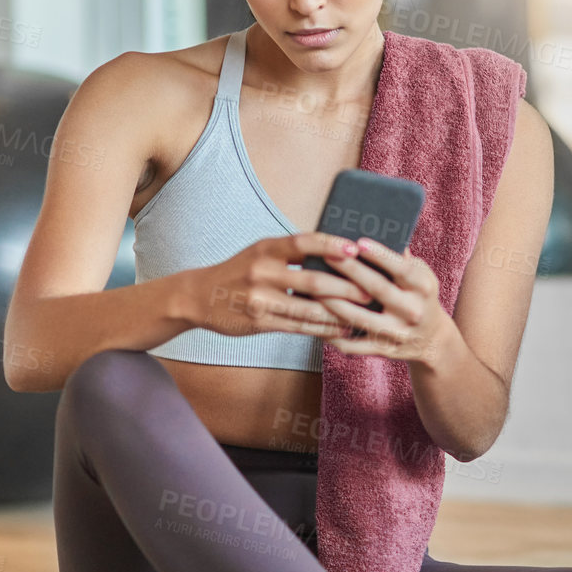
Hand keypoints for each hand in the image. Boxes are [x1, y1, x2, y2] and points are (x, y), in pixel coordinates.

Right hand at [189, 232, 372, 337]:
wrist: (199, 296)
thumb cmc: (238, 272)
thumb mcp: (260, 252)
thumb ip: (292, 253)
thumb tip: (336, 252)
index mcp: (266, 248)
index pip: (304, 241)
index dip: (331, 244)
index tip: (356, 247)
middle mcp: (263, 271)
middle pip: (313, 279)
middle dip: (347, 286)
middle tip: (372, 290)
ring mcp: (261, 299)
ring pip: (309, 308)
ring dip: (340, 313)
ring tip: (363, 314)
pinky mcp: (260, 322)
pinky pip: (298, 326)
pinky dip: (322, 328)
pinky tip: (340, 329)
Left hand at [315, 237, 446, 362]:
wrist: (433, 339)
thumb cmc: (420, 296)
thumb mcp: (421, 274)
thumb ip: (400, 257)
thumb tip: (378, 230)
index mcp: (422, 287)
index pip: (401, 269)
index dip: (380, 256)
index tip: (358, 243)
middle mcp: (412, 311)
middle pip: (377, 289)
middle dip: (350, 271)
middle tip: (326, 254)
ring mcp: (397, 333)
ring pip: (359, 318)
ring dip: (333, 302)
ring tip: (312, 287)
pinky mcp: (384, 350)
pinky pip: (353, 344)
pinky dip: (332, 333)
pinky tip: (315, 319)